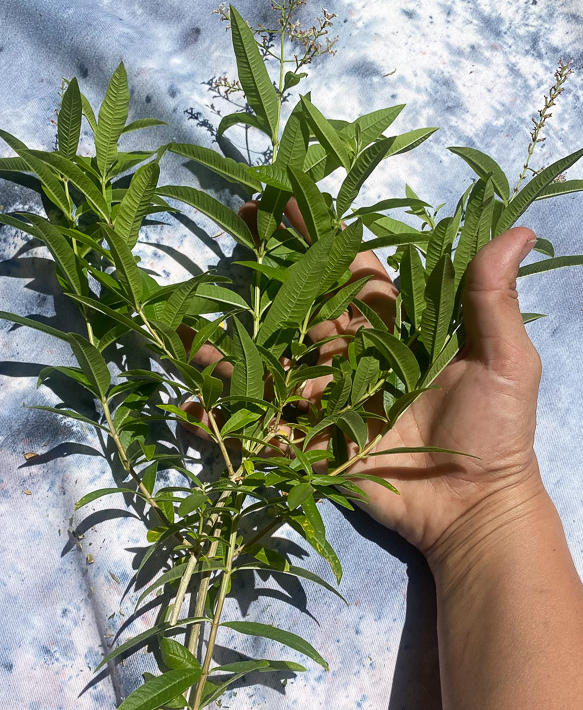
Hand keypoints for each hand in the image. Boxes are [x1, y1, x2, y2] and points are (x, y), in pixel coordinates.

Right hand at [179, 197, 546, 559]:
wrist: (474, 508)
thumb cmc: (495, 432)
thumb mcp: (502, 362)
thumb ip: (492, 300)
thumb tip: (520, 230)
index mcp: (394, 331)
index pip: (351, 272)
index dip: (321, 236)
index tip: (287, 201)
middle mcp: (355, 357)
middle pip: (304, 310)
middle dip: (270, 274)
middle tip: (233, 232)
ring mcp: (330, 399)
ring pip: (276, 365)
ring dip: (235, 348)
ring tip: (188, 328)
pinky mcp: (316, 441)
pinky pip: (268, 424)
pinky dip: (230, 416)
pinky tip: (193, 402)